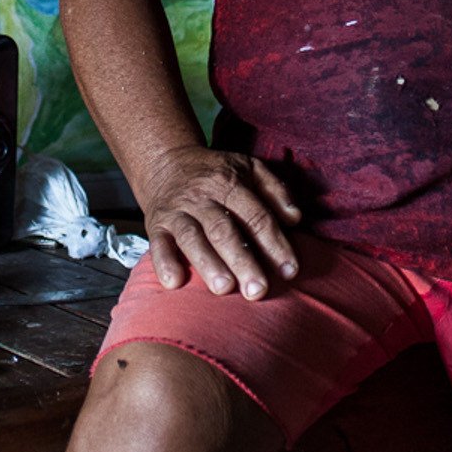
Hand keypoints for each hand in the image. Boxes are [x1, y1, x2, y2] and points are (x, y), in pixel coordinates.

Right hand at [135, 146, 301, 300]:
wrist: (167, 160)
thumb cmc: (216, 173)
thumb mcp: (249, 167)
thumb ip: (276, 190)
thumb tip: (295, 218)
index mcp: (229, 183)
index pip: (256, 215)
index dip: (274, 243)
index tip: (289, 271)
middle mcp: (202, 198)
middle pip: (224, 230)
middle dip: (242, 261)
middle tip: (258, 290)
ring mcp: (177, 212)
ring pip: (192, 237)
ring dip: (208, 263)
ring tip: (224, 288)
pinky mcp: (156, 225)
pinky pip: (158, 244)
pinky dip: (164, 262)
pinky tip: (175, 282)